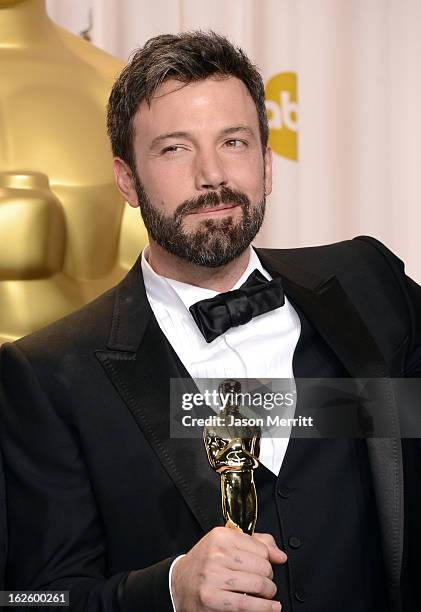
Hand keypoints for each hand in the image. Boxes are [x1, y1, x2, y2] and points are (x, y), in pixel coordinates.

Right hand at [171, 526, 286, 610]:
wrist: (178, 583)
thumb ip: (256, 543)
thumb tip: (280, 555)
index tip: (265, 566)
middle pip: (263, 567)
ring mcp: (213, 576)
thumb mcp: (226, 544)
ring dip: (268, 593)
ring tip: (265, 594)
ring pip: (258, 585)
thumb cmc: (205, 563)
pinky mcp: (212, 598)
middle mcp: (217, 554)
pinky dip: (264, 608)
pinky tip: (271, 607)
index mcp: (221, 536)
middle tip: (264, 582)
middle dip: (268, 578)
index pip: (261, 548)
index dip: (268, 560)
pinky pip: (247, 605)